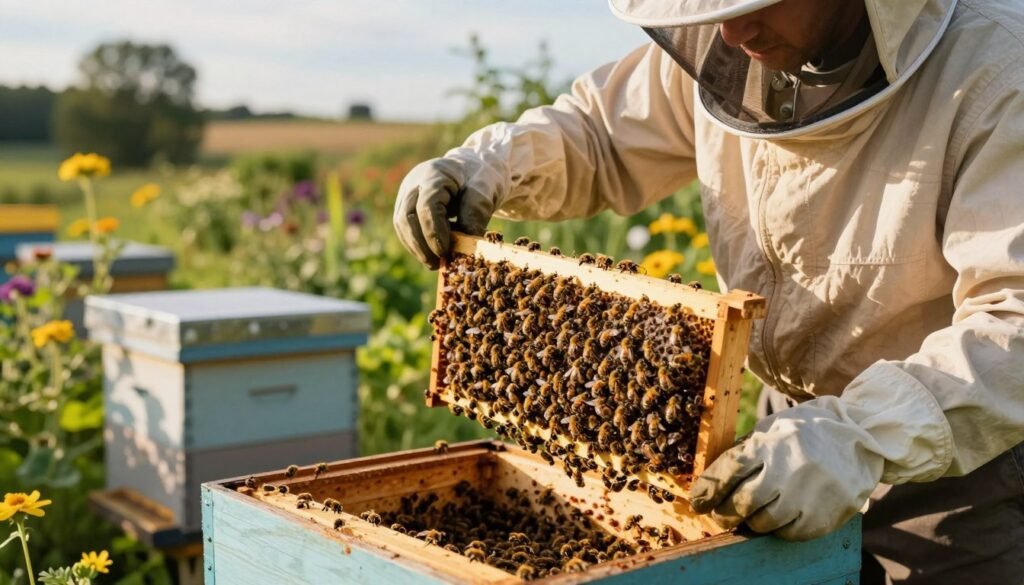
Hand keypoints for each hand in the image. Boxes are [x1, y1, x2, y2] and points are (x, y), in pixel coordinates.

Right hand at [393, 156, 498, 268]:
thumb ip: (477, 211)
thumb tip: (466, 242)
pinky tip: (431, 254)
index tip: (445, 251)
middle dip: (421, 244)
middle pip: (407, 215)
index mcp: (434, 174)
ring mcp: (406, 193)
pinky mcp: (405, 205)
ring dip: (417, 247)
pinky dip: (416, 244)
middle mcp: (414, 182)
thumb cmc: (479, 178)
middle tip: (438, 263)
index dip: (433, 231)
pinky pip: (404, 228)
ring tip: (436, 263)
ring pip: (401, 223)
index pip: (427, 205)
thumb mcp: (486, 190)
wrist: (471, 170)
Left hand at [689, 402, 883, 539]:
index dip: (708, 491)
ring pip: (764, 523)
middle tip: (720, 515)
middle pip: (743, 503)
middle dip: (724, 513)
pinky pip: (790, 533)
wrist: (860, 436)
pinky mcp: (827, 514)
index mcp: (771, 443)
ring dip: (751, 522)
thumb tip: (714, 484)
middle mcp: (790, 468)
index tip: (698, 502)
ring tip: (751, 515)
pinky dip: (778, 529)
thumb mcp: (772, 429)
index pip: (729, 471)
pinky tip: (779, 518)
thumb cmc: (806, 432)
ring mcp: (810, 493)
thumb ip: (746, 453)